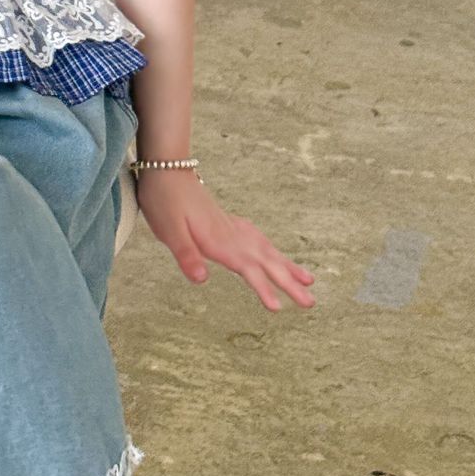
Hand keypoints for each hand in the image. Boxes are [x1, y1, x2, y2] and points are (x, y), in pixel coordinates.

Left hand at [134, 171, 315, 311]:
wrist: (166, 168)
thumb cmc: (164, 199)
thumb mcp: (168, 230)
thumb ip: (186, 255)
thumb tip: (202, 280)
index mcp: (218, 241)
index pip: (247, 268)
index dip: (263, 288)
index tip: (277, 308)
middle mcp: (231, 235)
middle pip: (266, 261)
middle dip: (289, 282)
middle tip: (310, 302)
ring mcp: (232, 227)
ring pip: (266, 249)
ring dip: (288, 265)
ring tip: (309, 279)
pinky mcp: (227, 222)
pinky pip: (258, 238)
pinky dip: (272, 249)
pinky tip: (275, 254)